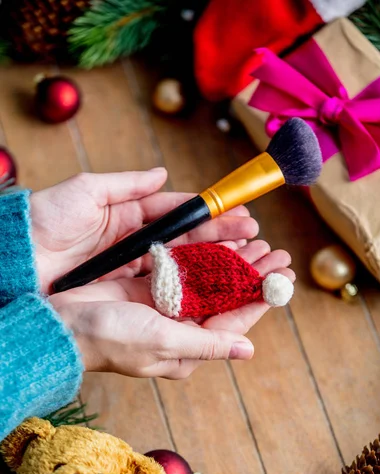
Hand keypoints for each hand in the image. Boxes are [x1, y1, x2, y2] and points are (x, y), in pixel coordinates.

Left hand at [30, 169, 258, 293]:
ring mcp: (132, 271)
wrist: (16, 260)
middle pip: (188, 243)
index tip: (242, 215)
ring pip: (182, 267)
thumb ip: (127, 184)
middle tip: (256, 240)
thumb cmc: (46, 220)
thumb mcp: (87, 191)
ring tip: (247, 262)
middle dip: (224, 241)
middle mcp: (135, 245)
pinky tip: (216, 287)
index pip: (180, 215)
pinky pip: (164, 289)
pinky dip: (191, 288)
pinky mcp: (125, 294)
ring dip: (215, 265)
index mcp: (128, 217)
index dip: (211, 216)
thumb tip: (162, 174)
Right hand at [51, 241, 294, 378]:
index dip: (260, 299)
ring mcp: (164, 306)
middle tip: (278, 252)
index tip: (284, 278)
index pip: (234, 323)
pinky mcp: (148, 287)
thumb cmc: (111, 340)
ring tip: (258, 241)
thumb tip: (248, 350)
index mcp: (187, 348)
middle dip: (252, 275)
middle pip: (225, 298)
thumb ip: (206, 344)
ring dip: (233, 261)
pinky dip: (204, 255)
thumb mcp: (163, 343)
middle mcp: (180, 329)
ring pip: (208, 281)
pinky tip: (222, 240)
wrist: (62, 325)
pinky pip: (185, 269)